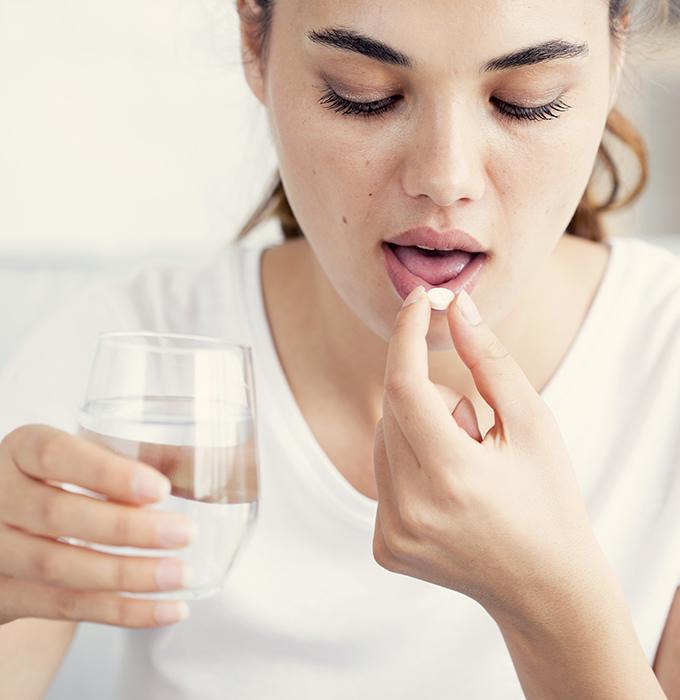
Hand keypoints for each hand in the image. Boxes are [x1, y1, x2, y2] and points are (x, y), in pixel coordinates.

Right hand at [0, 425, 196, 627]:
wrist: (13, 529)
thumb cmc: (64, 483)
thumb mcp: (83, 459)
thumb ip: (127, 460)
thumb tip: (193, 468)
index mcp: (22, 450)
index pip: (56, 455)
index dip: (108, 473)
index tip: (160, 488)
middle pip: (56, 514)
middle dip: (127, 528)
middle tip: (184, 533)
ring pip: (59, 568)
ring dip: (129, 575)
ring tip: (181, 574)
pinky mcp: (4, 596)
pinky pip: (65, 607)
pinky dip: (123, 611)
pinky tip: (168, 609)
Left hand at [372, 286, 607, 625]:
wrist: (544, 587)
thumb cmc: (548, 498)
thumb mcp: (533, 424)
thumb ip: (490, 361)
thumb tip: (455, 308)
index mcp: (452, 476)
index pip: (404, 385)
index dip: (406, 334)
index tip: (419, 300)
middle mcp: (411, 509)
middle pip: (393, 410)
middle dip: (429, 398)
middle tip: (475, 431)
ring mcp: (392, 534)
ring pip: (383, 439)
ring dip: (418, 432)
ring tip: (465, 468)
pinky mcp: (384, 546)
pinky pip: (381, 475)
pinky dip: (408, 464)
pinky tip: (448, 493)